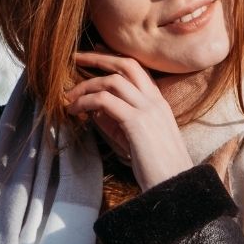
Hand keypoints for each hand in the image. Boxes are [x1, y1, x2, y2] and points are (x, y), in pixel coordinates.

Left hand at [65, 52, 193, 189]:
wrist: (174, 186)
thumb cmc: (156, 168)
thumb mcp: (136, 140)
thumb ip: (118, 122)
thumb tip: (94, 110)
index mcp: (159, 103)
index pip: (136, 69)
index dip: (113, 59)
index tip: (93, 57)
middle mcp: (155, 101)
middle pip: (126, 65)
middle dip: (98, 58)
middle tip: (76, 58)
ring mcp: (148, 110)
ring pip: (112, 81)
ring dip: (86, 86)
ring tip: (69, 98)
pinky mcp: (137, 122)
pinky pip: (104, 101)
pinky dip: (85, 102)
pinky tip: (75, 111)